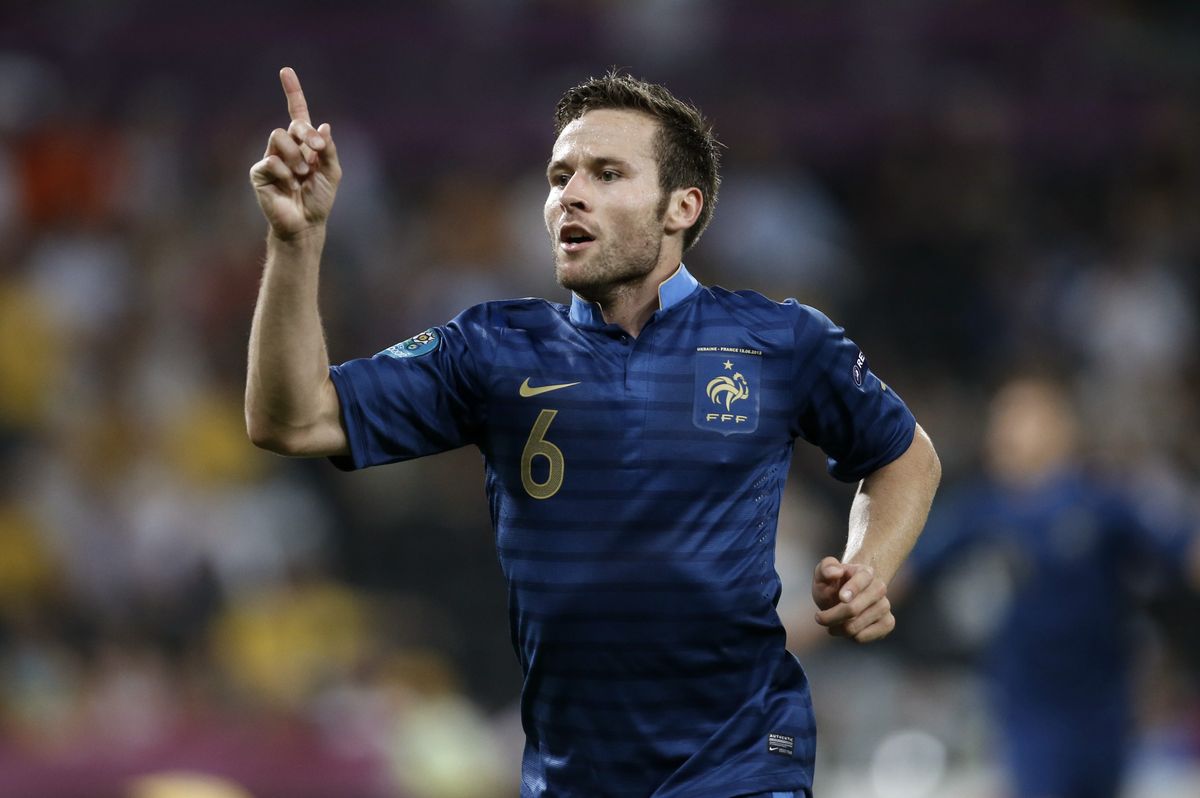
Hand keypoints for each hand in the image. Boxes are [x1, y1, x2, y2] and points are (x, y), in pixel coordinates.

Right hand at [249, 67, 341, 238]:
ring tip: (301, 176)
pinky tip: (289, 185)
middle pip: (292, 125)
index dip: (292, 92)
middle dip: (307, 135)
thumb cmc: (319, 200)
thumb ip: (328, 150)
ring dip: (296, 157)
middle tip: (317, 152)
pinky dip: (285, 172)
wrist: (306, 224)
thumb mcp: (332, 173)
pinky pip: (270, 160)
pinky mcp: (259, 172)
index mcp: (304, 144)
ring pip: (279, 137)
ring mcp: (270, 158)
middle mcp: (285, 147)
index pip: (297, 113)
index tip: (286, 71)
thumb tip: (323, 125)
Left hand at [811, 556, 894, 642]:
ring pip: (856, 626)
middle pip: (854, 609)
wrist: (843, 598)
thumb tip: (836, 572)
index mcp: (865, 572)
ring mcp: (885, 606)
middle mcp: (879, 588)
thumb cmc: (832, 585)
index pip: (863, 579)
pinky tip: (845, 628)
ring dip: (837, 628)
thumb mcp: (822, 573)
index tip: (842, 598)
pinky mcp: (888, 623)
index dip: (853, 589)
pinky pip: (864, 637)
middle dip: (832, 616)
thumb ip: (826, 568)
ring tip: (832, 622)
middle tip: (819, 618)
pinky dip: (849, 637)